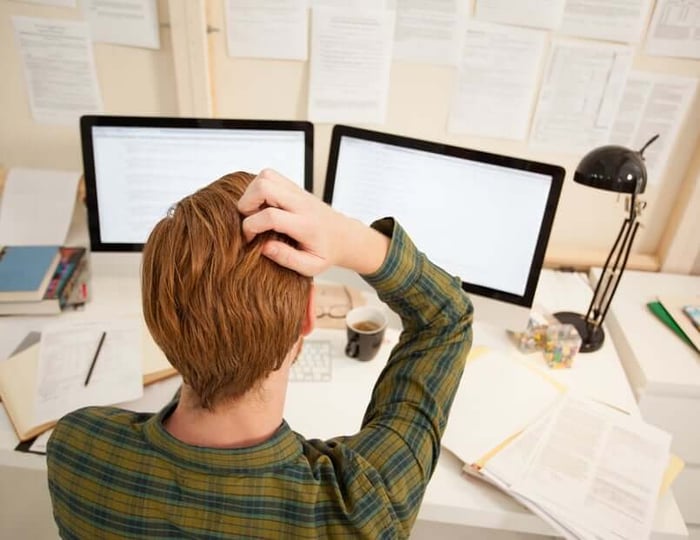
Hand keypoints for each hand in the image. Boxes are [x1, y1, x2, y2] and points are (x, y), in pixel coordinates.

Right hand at [238, 169, 388, 275]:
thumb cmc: (326, 252)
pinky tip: (262, 207)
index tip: (249, 239)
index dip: (251, 226)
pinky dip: (259, 189)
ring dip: (252, 193)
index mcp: (305, 225)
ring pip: (266, 176)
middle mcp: (301, 204)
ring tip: (255, 213)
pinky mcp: (295, 187)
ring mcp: (298, 192)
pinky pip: (271, 176)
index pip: (271, 216)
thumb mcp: (311, 266)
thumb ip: (287, 259)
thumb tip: (264, 247)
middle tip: (249, 221)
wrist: (344, 236)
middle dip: (246, 203)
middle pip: (264, 186)